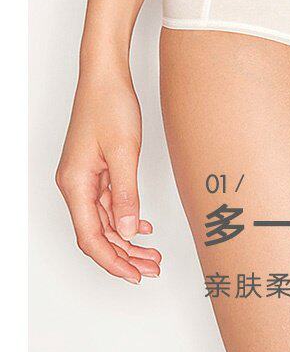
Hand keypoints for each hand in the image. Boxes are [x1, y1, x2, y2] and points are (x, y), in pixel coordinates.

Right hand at [56, 65, 161, 281]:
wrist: (105, 76)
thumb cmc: (109, 105)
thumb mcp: (124, 152)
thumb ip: (125, 195)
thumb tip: (126, 231)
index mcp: (75, 184)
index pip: (91, 237)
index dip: (112, 261)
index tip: (134, 275)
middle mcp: (75, 184)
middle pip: (97, 234)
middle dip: (124, 255)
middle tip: (152, 268)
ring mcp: (84, 178)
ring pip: (103, 221)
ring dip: (126, 240)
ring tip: (152, 253)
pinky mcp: (95, 170)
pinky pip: (107, 204)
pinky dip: (124, 219)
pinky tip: (142, 226)